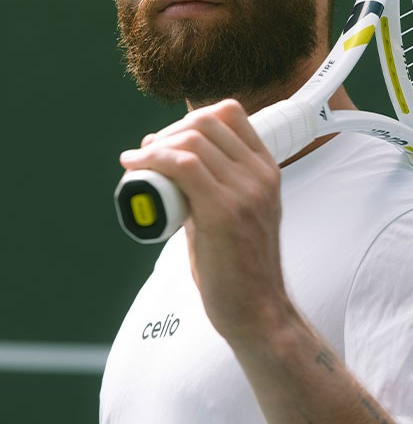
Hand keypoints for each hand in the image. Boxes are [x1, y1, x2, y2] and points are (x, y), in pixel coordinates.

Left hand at [120, 99, 289, 343]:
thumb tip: (172, 170)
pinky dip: (154, 161)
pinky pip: (184, 166)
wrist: (258, 310)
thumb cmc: (240, 267)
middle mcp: (260, 175)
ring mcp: (245, 192)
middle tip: (146, 154)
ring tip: (137, 162)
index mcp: (267, 170)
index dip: (191, 118)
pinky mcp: (224, 212)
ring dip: (155, 146)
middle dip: (168, 130)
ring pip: (192, 141)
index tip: (168, 140)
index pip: (230, 113)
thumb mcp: (238, 213)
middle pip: (206, 121)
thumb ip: (214, 188)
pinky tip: (136, 168)